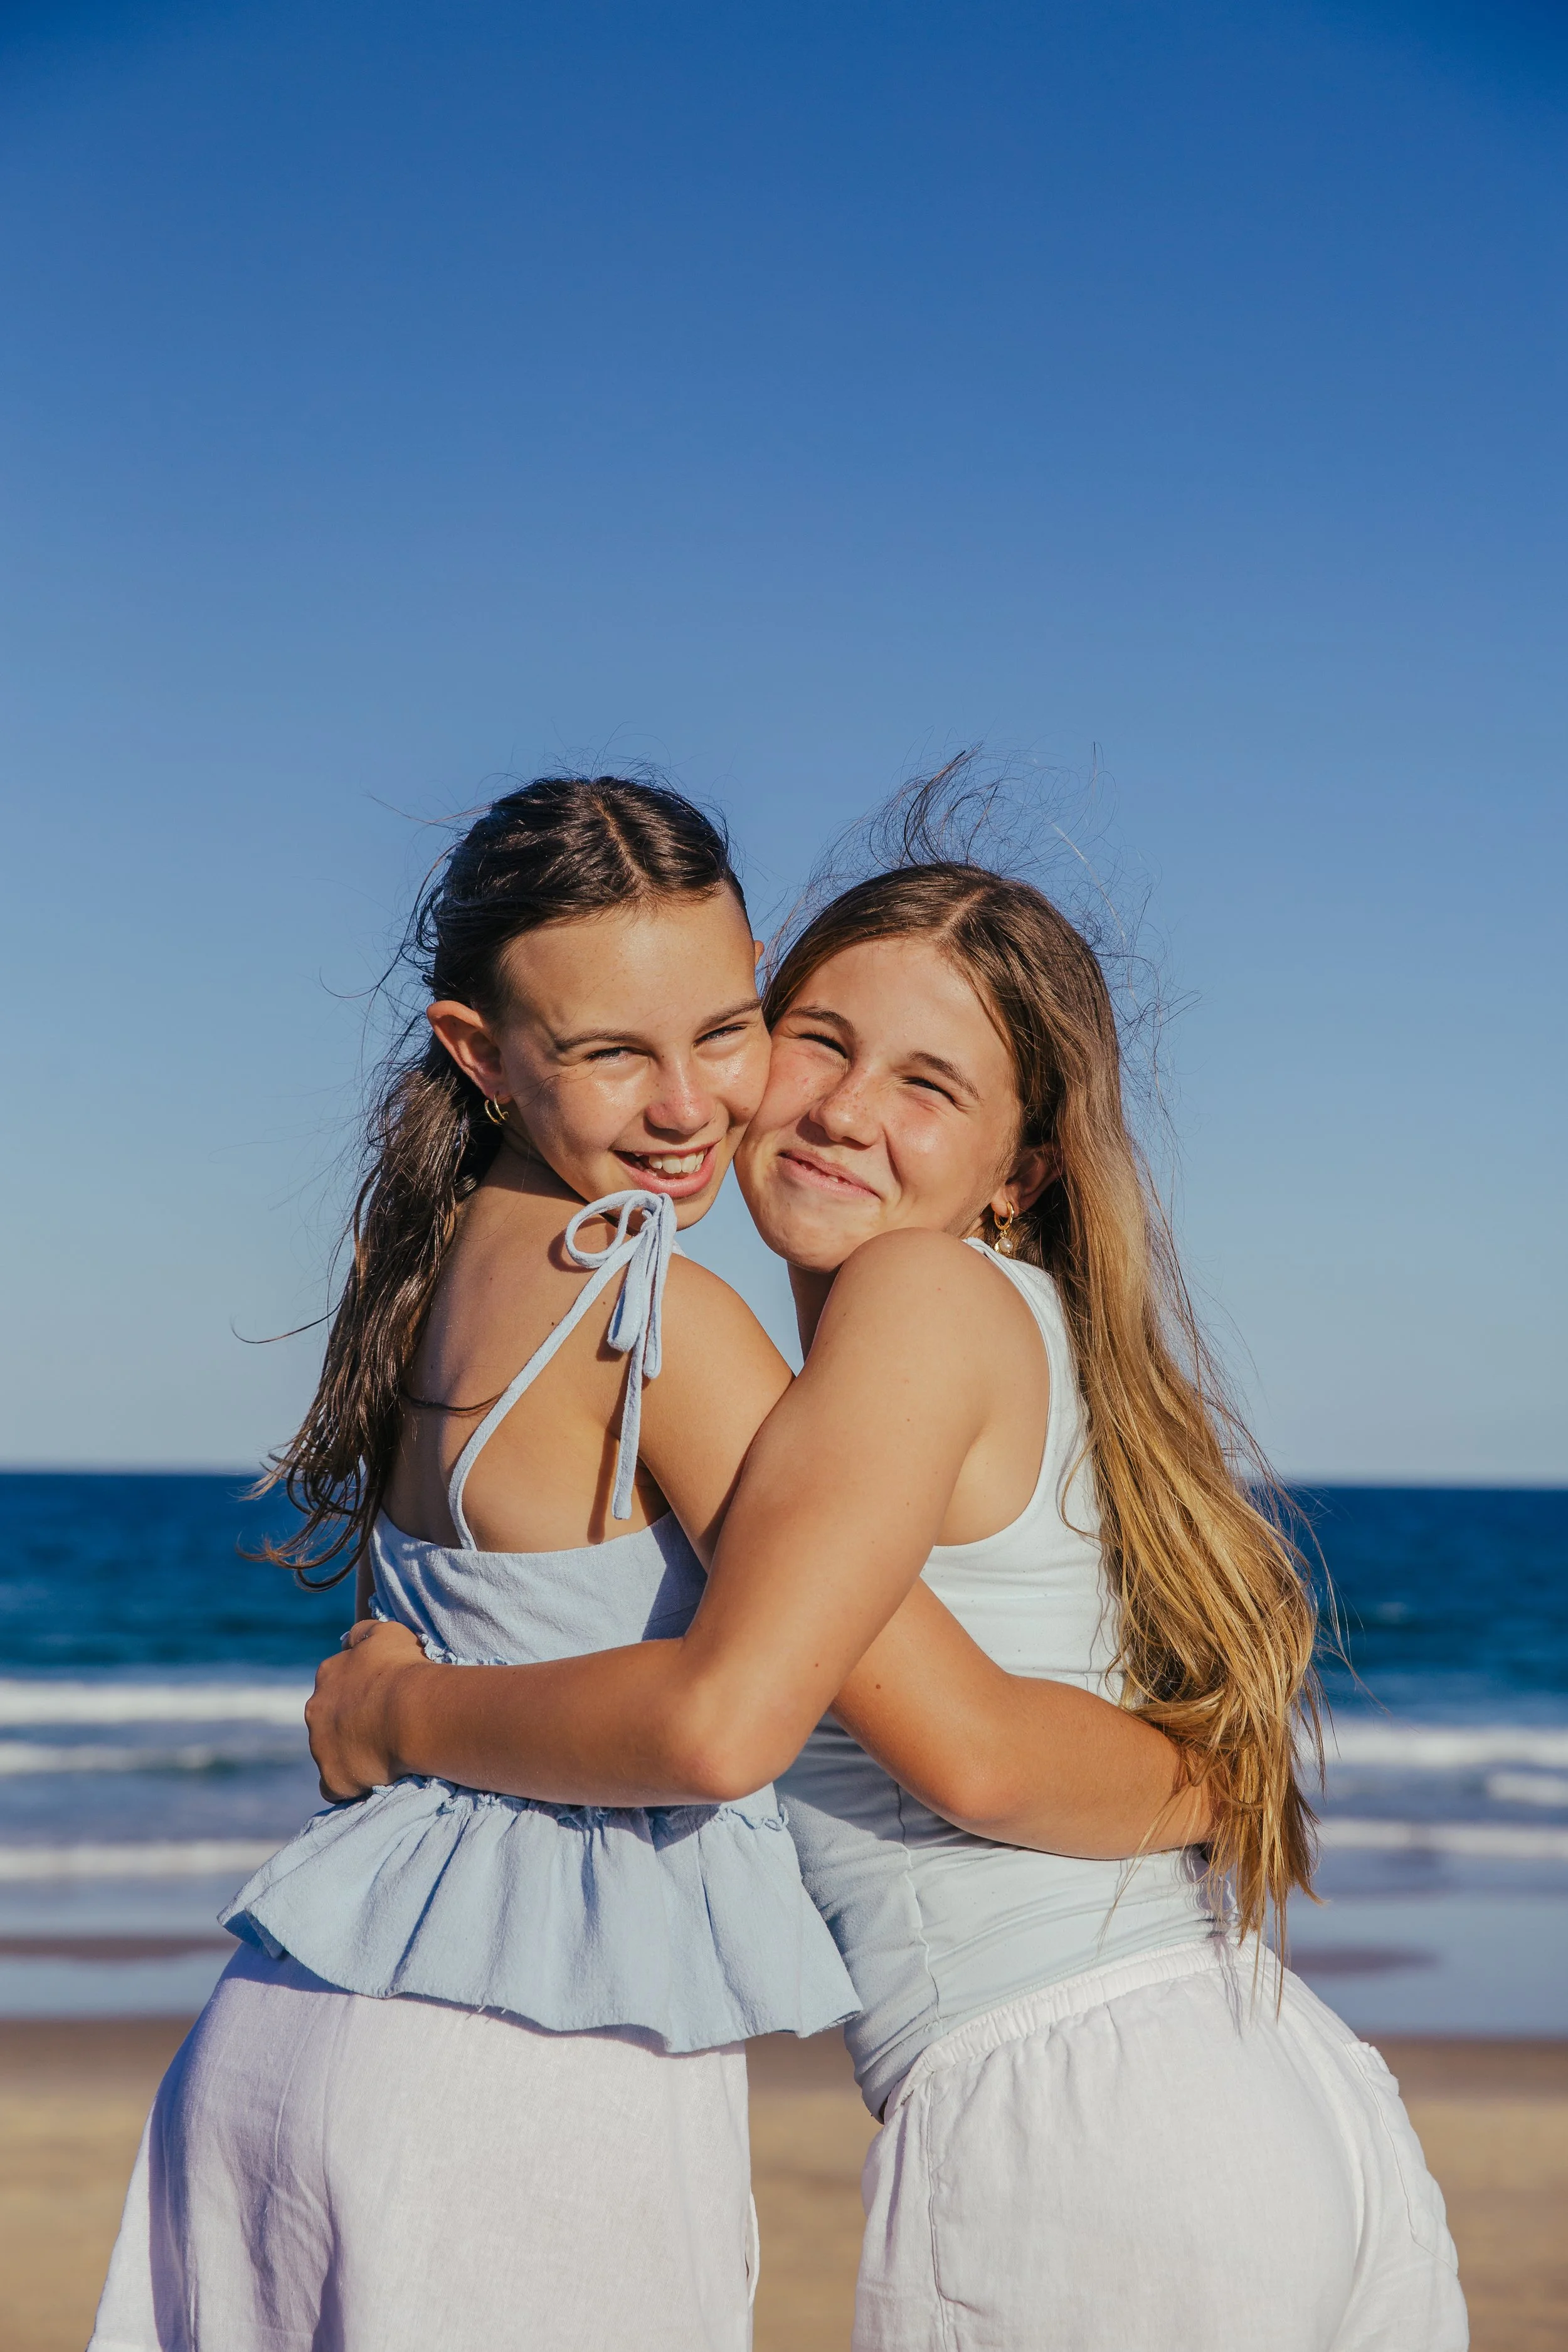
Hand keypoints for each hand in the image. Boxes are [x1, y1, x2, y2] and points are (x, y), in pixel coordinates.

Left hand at [306, 1619, 429, 1800]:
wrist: (412, 1713)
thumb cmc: (403, 1669)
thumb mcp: (386, 1632)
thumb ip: (363, 1633)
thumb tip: (350, 1640)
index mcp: (328, 1674)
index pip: (336, 1684)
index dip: (359, 1693)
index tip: (382, 1699)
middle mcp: (316, 1709)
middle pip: (328, 1719)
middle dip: (349, 1724)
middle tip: (385, 1727)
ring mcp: (321, 1746)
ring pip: (330, 1752)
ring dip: (352, 1753)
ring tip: (385, 1754)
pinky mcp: (333, 1778)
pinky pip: (335, 1787)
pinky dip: (350, 1785)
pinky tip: (372, 1780)